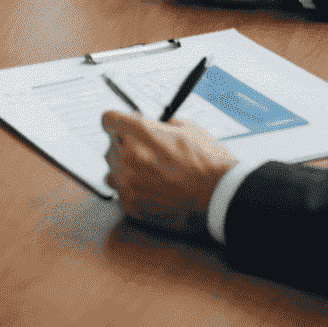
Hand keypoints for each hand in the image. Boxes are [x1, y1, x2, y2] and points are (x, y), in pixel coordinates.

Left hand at [102, 111, 236, 235]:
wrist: (219, 198)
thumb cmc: (208, 164)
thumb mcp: (188, 128)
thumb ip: (163, 124)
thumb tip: (158, 125)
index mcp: (138, 132)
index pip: (108, 119)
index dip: (118, 122)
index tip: (123, 126)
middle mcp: (127, 157)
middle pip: (111, 145)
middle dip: (125, 146)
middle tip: (147, 151)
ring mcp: (128, 184)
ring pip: (113, 170)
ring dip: (126, 169)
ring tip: (150, 172)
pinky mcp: (133, 207)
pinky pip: (123, 193)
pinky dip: (134, 190)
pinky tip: (154, 189)